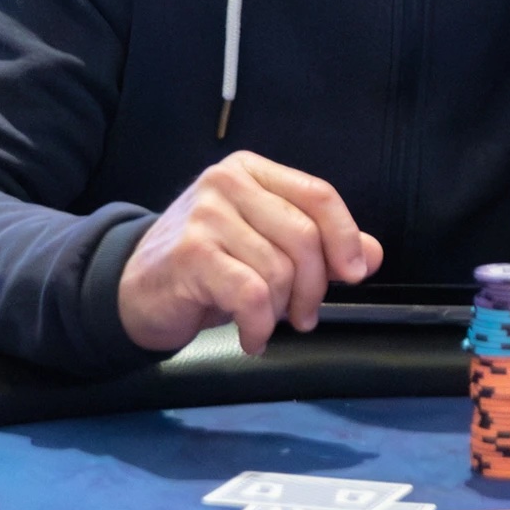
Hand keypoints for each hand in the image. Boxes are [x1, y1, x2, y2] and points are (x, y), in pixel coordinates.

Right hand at [118, 151, 384, 355]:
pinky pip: (251, 294)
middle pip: (304, 235)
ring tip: (266, 323)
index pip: (318, 195)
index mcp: (252, 171)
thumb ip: (320, 246)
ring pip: (279, 270)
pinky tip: (252, 338)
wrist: (136, 290)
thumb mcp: (266, 246)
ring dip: (281, 311)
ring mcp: (206, 214)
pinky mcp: (190, 253)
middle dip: (314, 286)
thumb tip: (373, 255)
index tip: (356, 272)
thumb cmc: (209, 266)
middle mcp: (227, 182)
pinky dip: (259, 326)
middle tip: (306, 316)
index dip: (346, 236)